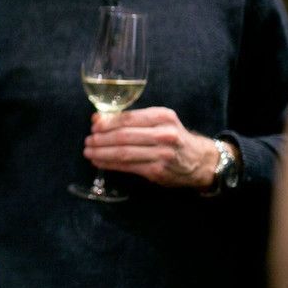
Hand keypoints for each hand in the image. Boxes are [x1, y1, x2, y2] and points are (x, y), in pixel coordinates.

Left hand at [83, 107, 218, 188]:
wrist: (199, 160)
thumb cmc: (173, 137)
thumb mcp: (159, 122)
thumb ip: (132, 120)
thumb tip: (98, 118)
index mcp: (162, 116)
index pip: (128, 118)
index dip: (107, 122)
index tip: (94, 126)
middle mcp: (164, 134)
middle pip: (124, 136)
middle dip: (101, 139)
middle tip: (87, 141)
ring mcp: (162, 154)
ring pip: (123, 153)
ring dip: (102, 153)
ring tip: (89, 152)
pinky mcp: (157, 171)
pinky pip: (128, 166)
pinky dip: (110, 164)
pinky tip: (100, 162)